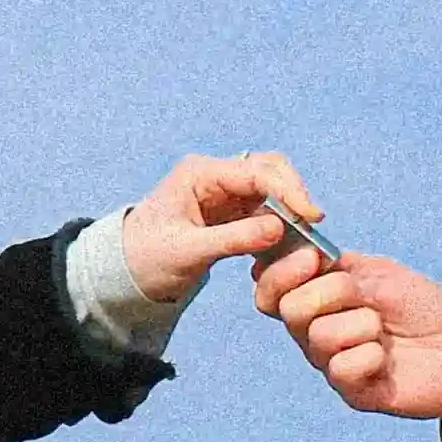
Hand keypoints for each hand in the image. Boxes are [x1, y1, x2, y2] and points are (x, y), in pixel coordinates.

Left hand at [123, 151, 322, 302]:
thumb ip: (233, 239)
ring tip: (304, 239)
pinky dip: (281, 224)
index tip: (311, 216)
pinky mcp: (232, 211)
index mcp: (200, 174)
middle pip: (269, 169)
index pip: (255, 171)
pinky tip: (288, 245)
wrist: (127, 271)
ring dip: (290, 210)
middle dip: (294, 194)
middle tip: (313, 226)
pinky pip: (266, 209)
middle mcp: (215, 176)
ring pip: (272, 188)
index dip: (288, 190)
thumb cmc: (147, 257)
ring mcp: (225, 192)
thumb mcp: (188, 252)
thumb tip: (278, 228)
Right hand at [252, 245, 441, 420]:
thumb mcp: (379, 274)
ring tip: (384, 331)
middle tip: (364, 297)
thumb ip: (337, 268)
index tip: (311, 258)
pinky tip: (387, 360)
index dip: (279, 272)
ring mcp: (331, 364)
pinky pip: (342, 368)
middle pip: (288, 309)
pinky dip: (371, 356)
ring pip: (319, 336)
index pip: (269, 289)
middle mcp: (315, 333)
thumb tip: (300, 255)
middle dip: (330, 293)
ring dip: (361, 324)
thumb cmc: (422, 307)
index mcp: (316, 299)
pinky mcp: (353, 392)